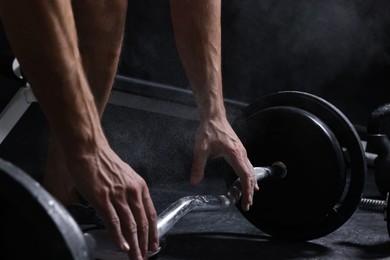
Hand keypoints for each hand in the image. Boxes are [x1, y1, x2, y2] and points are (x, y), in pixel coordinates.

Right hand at [65, 140, 158, 259]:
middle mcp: (132, 191)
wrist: (89, 149)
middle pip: (142, 223)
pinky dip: (118, 237)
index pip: (151, 214)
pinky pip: (113, 222)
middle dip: (145, 244)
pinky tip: (122, 247)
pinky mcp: (102, 198)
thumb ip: (130, 191)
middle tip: (145, 257)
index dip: (153, 233)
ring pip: (130, 226)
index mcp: (139, 186)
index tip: (154, 245)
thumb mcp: (125, 175)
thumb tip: (131, 208)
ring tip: (135, 258)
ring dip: (134, 246)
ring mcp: (117, 195)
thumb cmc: (104, 161)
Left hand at [191, 116, 258, 210]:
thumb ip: (198, 167)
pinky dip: (249, 176)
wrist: (214, 116)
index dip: (246, 191)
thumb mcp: (200, 149)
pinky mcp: (239, 150)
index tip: (246, 202)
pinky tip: (249, 180)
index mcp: (235, 154)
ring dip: (251, 184)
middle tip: (247, 205)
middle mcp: (241, 153)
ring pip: (250, 171)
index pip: (245, 176)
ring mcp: (242, 151)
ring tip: (249, 197)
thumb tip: (194, 182)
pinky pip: (248, 165)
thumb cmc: (209, 130)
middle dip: (250, 191)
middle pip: (250, 176)